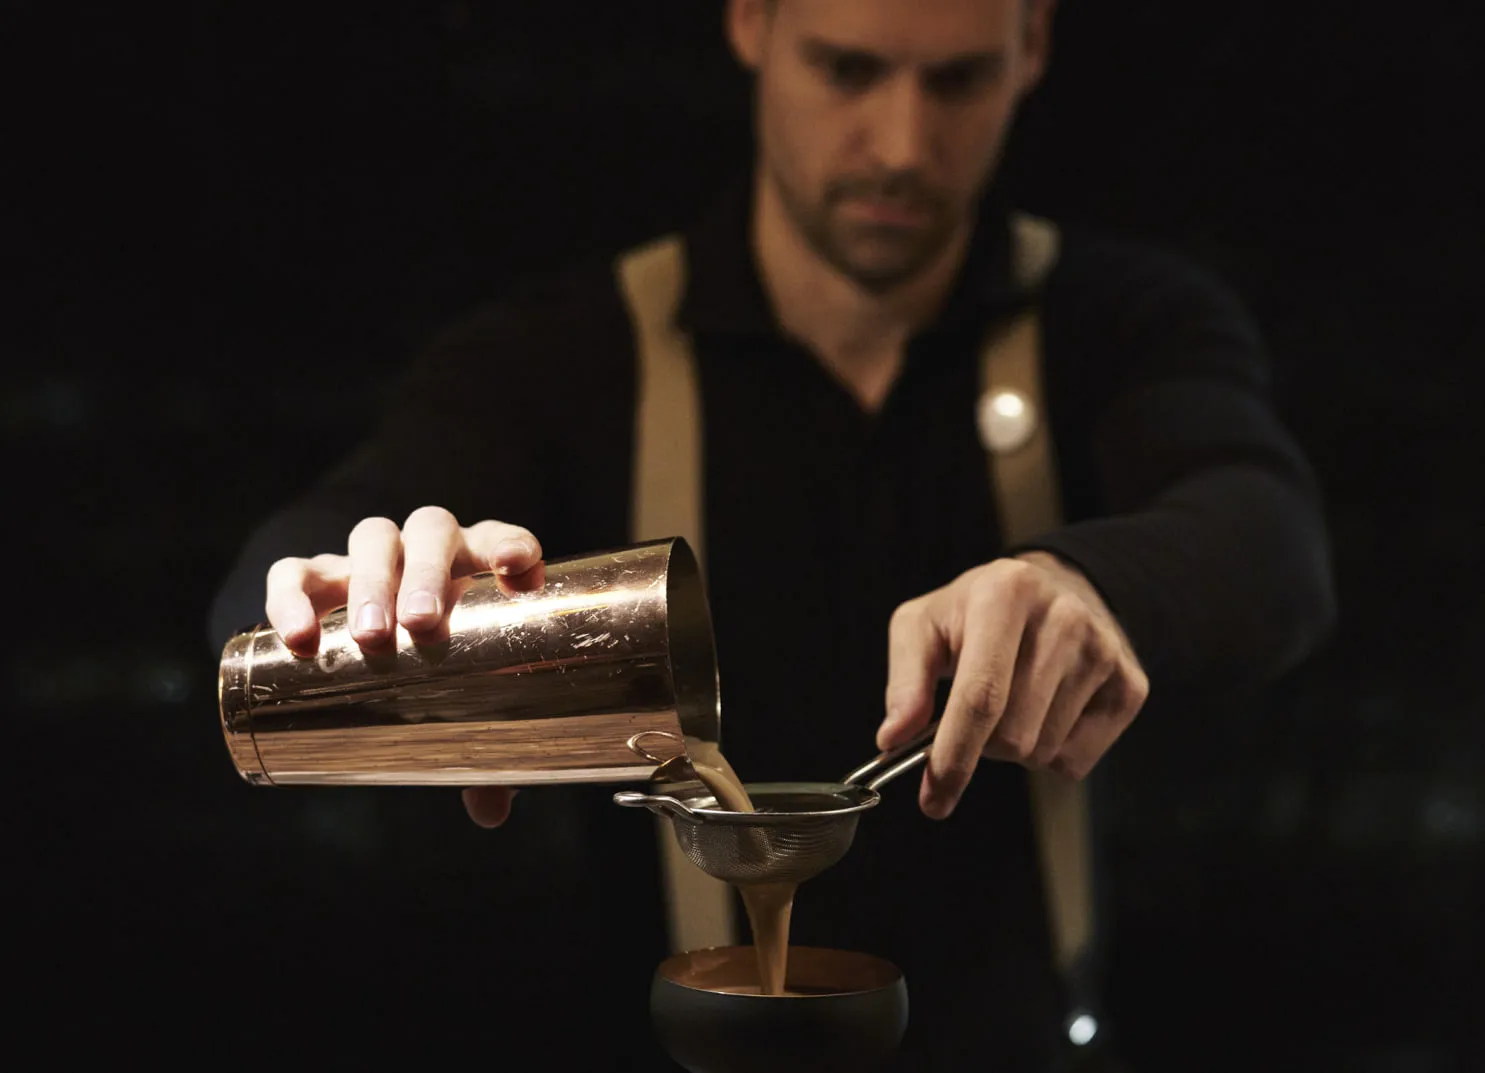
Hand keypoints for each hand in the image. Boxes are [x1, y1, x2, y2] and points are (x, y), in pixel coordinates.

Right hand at [263, 505, 545, 828]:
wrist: (367, 630)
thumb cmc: (437, 663)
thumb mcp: (462, 695)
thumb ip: (483, 747)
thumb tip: (490, 811)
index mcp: (478, 564)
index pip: (502, 538)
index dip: (512, 546)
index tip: (517, 571)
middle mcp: (427, 546)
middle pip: (430, 533)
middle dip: (427, 574)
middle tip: (420, 625)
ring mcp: (371, 556)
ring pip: (372, 539)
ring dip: (372, 580)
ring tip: (368, 635)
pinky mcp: (315, 574)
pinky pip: (298, 570)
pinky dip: (293, 595)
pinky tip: (296, 635)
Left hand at [879, 552, 1148, 818]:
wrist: (1053, 590)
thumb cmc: (974, 615)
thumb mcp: (923, 626)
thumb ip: (904, 681)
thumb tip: (894, 738)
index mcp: (1004, 593)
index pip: (981, 696)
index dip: (954, 757)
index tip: (933, 799)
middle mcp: (1063, 618)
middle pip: (1012, 736)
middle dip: (979, 747)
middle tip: (973, 716)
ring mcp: (1104, 652)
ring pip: (1042, 752)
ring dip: (1015, 746)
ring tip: (1014, 700)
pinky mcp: (1130, 686)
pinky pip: (1075, 761)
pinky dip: (1050, 753)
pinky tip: (1046, 709)